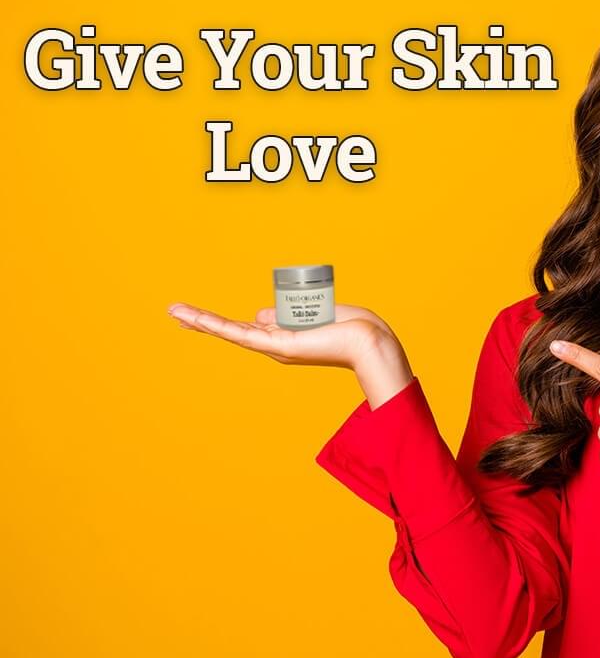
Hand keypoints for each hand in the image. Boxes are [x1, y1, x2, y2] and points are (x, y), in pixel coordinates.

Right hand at [167, 300, 399, 371]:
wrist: (369, 341)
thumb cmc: (351, 328)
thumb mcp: (312, 315)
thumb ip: (287, 314)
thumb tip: (259, 314)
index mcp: (283, 338)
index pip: (246, 328)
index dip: (221, 322)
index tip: (198, 316)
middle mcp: (274, 345)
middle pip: (231, 330)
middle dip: (202, 321)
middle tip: (173, 312)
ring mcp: (274, 346)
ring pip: (229, 331)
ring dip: (200, 321)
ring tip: (173, 311)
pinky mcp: (277, 344)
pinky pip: (240, 333)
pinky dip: (215, 325)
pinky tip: (195, 319)